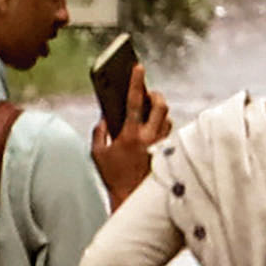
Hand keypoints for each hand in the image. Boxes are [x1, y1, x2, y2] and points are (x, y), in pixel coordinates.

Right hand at [88, 86, 172, 205]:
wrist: (132, 198)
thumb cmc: (112, 175)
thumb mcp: (98, 152)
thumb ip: (100, 131)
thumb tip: (106, 115)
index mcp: (130, 135)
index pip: (134, 101)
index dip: (136, 82)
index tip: (138, 67)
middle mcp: (150, 138)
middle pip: (160, 105)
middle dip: (154, 95)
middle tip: (147, 92)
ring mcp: (161, 144)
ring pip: (167, 118)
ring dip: (158, 110)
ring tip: (148, 108)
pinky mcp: (168, 151)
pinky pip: (168, 131)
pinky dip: (161, 124)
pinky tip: (152, 124)